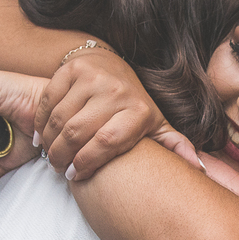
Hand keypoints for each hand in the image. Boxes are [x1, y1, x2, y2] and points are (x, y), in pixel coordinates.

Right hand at [36, 49, 202, 179]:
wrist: (112, 64)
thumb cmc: (132, 105)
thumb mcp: (155, 125)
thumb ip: (174, 146)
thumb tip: (198, 170)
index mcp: (139, 111)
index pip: (106, 143)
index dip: (87, 164)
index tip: (75, 176)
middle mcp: (117, 91)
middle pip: (77, 133)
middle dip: (63, 158)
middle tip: (58, 169)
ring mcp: (93, 77)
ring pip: (59, 120)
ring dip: (49, 143)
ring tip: (51, 155)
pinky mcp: (72, 68)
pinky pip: (48, 102)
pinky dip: (40, 123)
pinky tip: (42, 136)